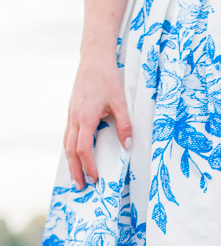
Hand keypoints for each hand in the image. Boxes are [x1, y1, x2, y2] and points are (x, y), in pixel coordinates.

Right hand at [64, 53, 132, 187]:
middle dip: (75, 170)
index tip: (95, 178)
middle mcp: (75, 117)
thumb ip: (125, 125)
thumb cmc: (108, 78)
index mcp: (85, 117)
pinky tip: (75, 156)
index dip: (88, 166)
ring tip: (76, 177)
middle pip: (70, 150)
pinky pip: (68, 134)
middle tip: (80, 187)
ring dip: (71, 162)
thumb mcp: (120, 101)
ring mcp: (71, 114)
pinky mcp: (72, 111)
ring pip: (66, 143)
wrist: (94, 58)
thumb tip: (128, 147)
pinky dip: (70, 149)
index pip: (83, 148)